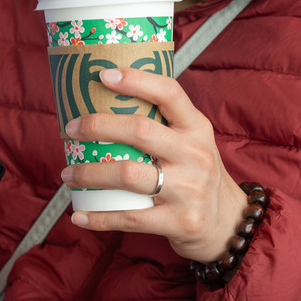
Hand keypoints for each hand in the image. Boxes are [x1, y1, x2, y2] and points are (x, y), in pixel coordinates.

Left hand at [60, 68, 248, 262]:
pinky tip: (79, 215)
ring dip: (89, 173)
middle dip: (97, 127)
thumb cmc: (198, 176)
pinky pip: (130, 217)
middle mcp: (194, 155)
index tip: (103, 76)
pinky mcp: (179, 222)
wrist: (230, 224)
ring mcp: (188, 190)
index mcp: (196, 128)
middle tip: (70, 130)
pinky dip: (99, 217)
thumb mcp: (193, 142)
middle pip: (139, 131)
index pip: (169, 93)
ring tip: (69, 173)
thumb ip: (163, 125)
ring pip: (127, 174)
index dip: (136, 81)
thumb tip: (106, 103)